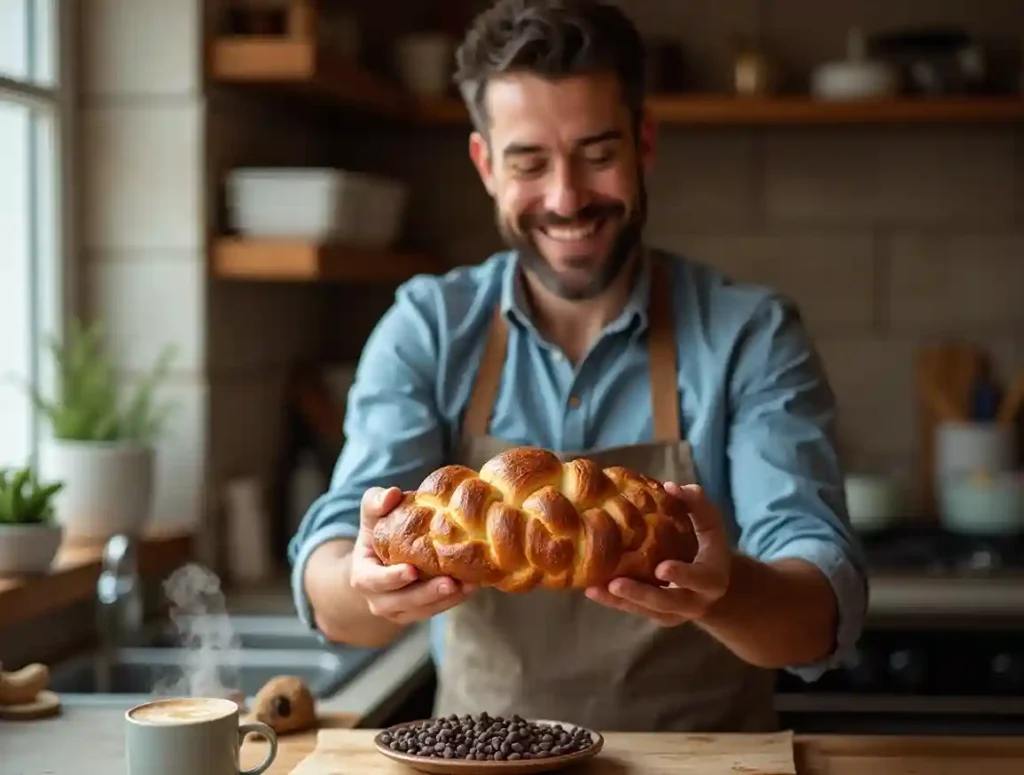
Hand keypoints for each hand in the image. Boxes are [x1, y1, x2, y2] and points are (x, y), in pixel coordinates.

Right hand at [349, 486, 473, 624]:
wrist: (382, 558)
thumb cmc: (378, 531)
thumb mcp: (372, 515)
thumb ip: (376, 502)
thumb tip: (392, 494)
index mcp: (363, 576)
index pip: (373, 581)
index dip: (391, 578)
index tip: (412, 570)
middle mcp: (378, 599)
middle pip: (401, 602)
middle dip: (426, 594)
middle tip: (450, 583)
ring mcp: (398, 610)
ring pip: (422, 611)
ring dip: (446, 600)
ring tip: (468, 585)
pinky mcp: (418, 613)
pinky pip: (436, 610)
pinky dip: (454, 600)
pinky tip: (471, 586)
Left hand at [584, 483, 731, 626]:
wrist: (712, 584)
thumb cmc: (708, 546)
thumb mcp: (711, 525)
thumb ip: (697, 505)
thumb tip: (671, 486)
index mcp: (712, 579)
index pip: (699, 579)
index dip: (682, 575)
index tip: (661, 568)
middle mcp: (694, 602)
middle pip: (667, 602)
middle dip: (641, 593)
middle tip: (616, 584)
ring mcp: (674, 613)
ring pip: (646, 610)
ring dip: (620, 600)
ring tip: (595, 588)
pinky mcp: (657, 616)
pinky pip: (634, 611)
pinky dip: (613, 602)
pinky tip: (592, 590)